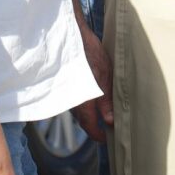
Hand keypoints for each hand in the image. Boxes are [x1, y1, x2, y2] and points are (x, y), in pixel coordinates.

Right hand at [73, 10, 113, 143]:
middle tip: (110, 126)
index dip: (100, 136)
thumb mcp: (105, 77)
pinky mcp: (64, 85)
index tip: (109, 139)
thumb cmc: (89, 53)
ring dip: (90, 112)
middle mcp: (71, 102)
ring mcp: (66, 93)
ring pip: (79, 109)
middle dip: (96, 125)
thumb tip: (110, 121)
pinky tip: (93, 95)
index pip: (90, 127)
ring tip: (105, 111)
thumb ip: (107, 101)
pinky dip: (84, 101)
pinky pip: (74, 99)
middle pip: (84, 120)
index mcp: (82, 103)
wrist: (70, 34)